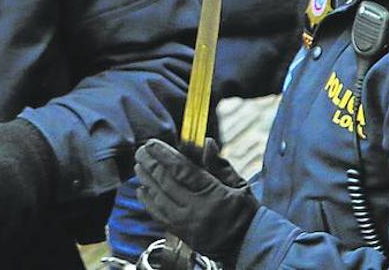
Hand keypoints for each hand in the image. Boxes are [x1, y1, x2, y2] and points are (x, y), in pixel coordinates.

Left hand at [135, 138, 257, 265]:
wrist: (249, 246)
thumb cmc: (245, 212)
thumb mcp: (239, 185)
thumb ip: (220, 164)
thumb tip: (206, 142)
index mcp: (213, 195)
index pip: (182, 170)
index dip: (164, 155)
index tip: (152, 143)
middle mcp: (197, 211)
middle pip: (166, 183)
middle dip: (150, 164)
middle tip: (141, 151)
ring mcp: (187, 225)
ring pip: (158, 199)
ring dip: (146, 180)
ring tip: (139, 166)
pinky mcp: (181, 235)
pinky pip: (158, 216)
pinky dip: (148, 201)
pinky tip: (142, 189)